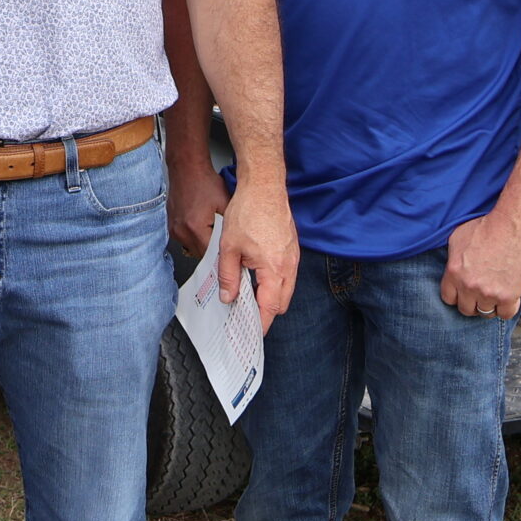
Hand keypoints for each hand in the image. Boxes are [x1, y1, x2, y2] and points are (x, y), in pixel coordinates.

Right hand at [167, 150, 229, 261]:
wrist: (187, 168)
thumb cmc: (204, 181)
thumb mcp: (225, 205)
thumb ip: (229, 229)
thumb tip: (236, 244)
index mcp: (195, 227)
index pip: (211, 255)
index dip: (223, 257)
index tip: (231, 258)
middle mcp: (181, 231)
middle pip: (201, 255)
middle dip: (214, 253)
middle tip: (226, 247)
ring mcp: (174, 229)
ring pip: (192, 249)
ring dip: (203, 246)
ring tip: (213, 234)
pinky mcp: (171, 226)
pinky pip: (185, 241)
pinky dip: (195, 238)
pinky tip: (203, 228)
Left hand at [220, 180, 299, 331]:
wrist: (264, 187)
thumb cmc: (249, 211)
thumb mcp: (229, 248)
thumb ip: (228, 276)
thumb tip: (228, 297)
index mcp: (274, 270)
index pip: (269, 308)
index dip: (260, 324)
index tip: (250, 333)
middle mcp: (289, 267)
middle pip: (280, 304)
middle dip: (265, 312)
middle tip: (244, 314)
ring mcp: (293, 258)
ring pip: (285, 290)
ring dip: (270, 296)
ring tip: (248, 295)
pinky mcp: (292, 249)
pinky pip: (287, 275)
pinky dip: (274, 282)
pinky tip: (257, 276)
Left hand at [442, 210, 520, 320]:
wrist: (512, 227)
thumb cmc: (487, 227)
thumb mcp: (457, 238)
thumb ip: (452, 259)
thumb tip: (452, 266)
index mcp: (453, 272)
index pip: (448, 298)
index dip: (456, 297)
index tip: (461, 294)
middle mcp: (469, 286)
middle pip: (466, 309)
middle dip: (471, 303)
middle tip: (478, 296)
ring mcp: (489, 293)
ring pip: (485, 313)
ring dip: (489, 306)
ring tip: (493, 295)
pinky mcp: (509, 296)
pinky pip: (505, 314)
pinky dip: (506, 309)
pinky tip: (506, 300)